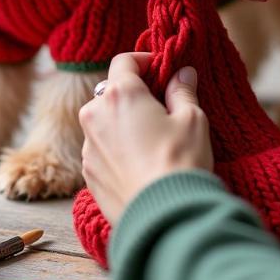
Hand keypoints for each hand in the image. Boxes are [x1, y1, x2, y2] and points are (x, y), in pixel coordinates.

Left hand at [79, 53, 213, 224]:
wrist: (164, 218)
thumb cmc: (180, 162)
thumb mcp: (192, 120)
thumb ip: (183, 91)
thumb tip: (183, 73)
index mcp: (120, 94)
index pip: (124, 61)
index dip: (142, 61)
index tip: (158, 68)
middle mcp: (95, 114)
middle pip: (111, 91)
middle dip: (132, 94)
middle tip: (159, 106)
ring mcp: (88, 145)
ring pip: (103, 121)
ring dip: (121, 122)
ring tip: (150, 140)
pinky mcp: (87, 172)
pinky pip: (100, 148)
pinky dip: (115, 148)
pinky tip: (139, 163)